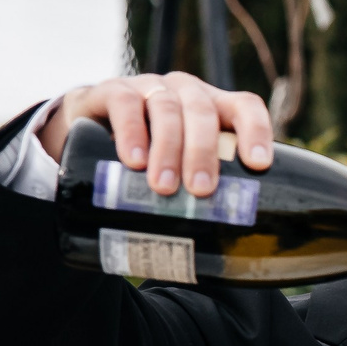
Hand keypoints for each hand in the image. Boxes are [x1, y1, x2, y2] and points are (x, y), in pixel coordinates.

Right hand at [35, 73, 274, 197]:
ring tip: (164, 186)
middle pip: (203, 113)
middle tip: (200, 191)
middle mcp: (186, 92)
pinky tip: (133, 160)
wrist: (87, 130)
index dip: (256, 131)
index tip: (258, 165)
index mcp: (214, 107)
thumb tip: (231, 257)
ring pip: (166, 109)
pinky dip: (130, 132)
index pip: (244, 107)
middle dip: (203, 152)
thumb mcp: (183, 168)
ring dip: (167, 149)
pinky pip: (124, 104)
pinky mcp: (112, 91)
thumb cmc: (152, 157)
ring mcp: (150, 88)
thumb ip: (206, 195)